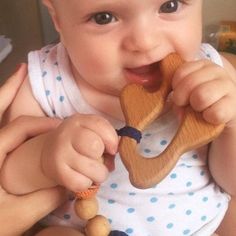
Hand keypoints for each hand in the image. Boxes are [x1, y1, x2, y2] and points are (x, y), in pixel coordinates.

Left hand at [0, 64, 66, 235]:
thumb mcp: (19, 216)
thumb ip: (47, 198)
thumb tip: (72, 183)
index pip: (18, 128)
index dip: (42, 124)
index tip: (61, 126)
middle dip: (10, 90)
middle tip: (24, 71)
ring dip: (4, 96)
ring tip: (15, 78)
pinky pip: (0, 131)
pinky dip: (2, 112)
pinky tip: (16, 115)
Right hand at [41, 113, 118, 192]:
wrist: (49, 153)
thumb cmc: (78, 143)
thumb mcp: (91, 132)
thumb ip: (107, 139)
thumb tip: (112, 160)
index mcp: (78, 121)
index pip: (100, 125)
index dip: (112, 139)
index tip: (112, 148)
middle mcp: (67, 134)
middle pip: (95, 146)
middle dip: (103, 157)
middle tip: (98, 160)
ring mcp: (60, 153)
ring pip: (93, 169)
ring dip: (98, 174)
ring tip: (93, 171)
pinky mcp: (57, 172)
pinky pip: (82, 183)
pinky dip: (86, 183)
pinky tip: (82, 177)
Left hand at [171, 59, 235, 126]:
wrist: (223, 113)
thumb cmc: (199, 103)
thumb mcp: (185, 93)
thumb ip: (177, 92)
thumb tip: (176, 103)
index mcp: (202, 65)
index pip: (181, 72)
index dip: (176, 88)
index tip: (181, 95)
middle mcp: (217, 71)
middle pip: (189, 83)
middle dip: (182, 99)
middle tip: (187, 105)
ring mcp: (228, 85)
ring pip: (201, 96)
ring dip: (196, 107)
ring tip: (199, 109)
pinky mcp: (234, 104)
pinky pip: (215, 112)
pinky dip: (208, 117)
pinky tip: (209, 117)